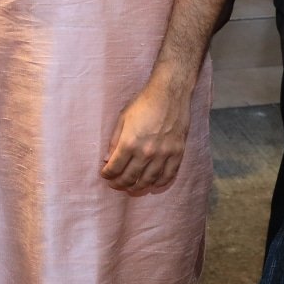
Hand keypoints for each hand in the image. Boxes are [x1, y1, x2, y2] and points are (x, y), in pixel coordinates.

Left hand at [101, 77, 189, 192]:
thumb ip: (115, 141)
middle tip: (115, 185)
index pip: (115, 168)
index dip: (107, 175)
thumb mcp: (122, 119)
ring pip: (148, 180)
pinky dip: (159, 183)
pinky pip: (168, 175)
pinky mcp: (177, 153)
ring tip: (131, 189)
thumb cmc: (143, 104)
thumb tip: (108, 159)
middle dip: (119, 184)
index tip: (105, 175)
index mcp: (129, 143)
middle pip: (130, 177)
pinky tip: (153, 185)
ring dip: (138, 187)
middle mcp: (146, 152)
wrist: (169, 94)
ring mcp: (163, 154)